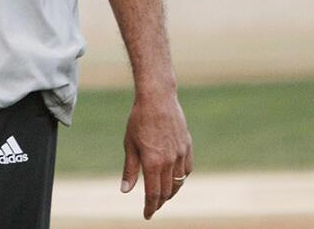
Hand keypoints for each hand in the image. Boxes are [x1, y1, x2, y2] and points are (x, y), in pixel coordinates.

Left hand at [120, 90, 192, 219]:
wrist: (158, 98)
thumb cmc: (139, 120)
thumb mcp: (129, 144)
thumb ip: (130, 169)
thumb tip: (126, 190)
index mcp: (153, 162)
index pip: (153, 194)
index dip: (150, 207)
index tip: (147, 215)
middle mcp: (169, 161)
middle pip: (166, 191)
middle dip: (159, 202)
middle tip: (153, 207)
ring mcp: (181, 153)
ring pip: (179, 182)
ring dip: (171, 192)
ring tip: (163, 196)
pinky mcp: (187, 145)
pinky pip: (187, 169)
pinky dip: (181, 177)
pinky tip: (175, 178)